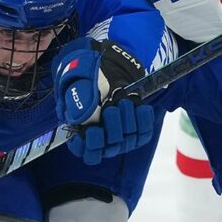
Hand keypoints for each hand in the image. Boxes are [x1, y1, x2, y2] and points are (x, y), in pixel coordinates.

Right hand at [53, 38, 156, 164]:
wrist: (108, 69)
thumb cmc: (88, 76)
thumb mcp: (77, 83)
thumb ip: (77, 100)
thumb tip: (83, 118)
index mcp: (81, 132)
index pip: (87, 152)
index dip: (90, 145)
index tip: (93, 130)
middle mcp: (102, 139)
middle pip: (110, 147)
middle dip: (112, 126)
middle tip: (110, 107)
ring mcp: (121, 137)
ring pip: (128, 141)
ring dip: (127, 120)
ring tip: (123, 101)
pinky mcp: (137, 131)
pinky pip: (143, 133)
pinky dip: (143, 119)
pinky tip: (139, 105)